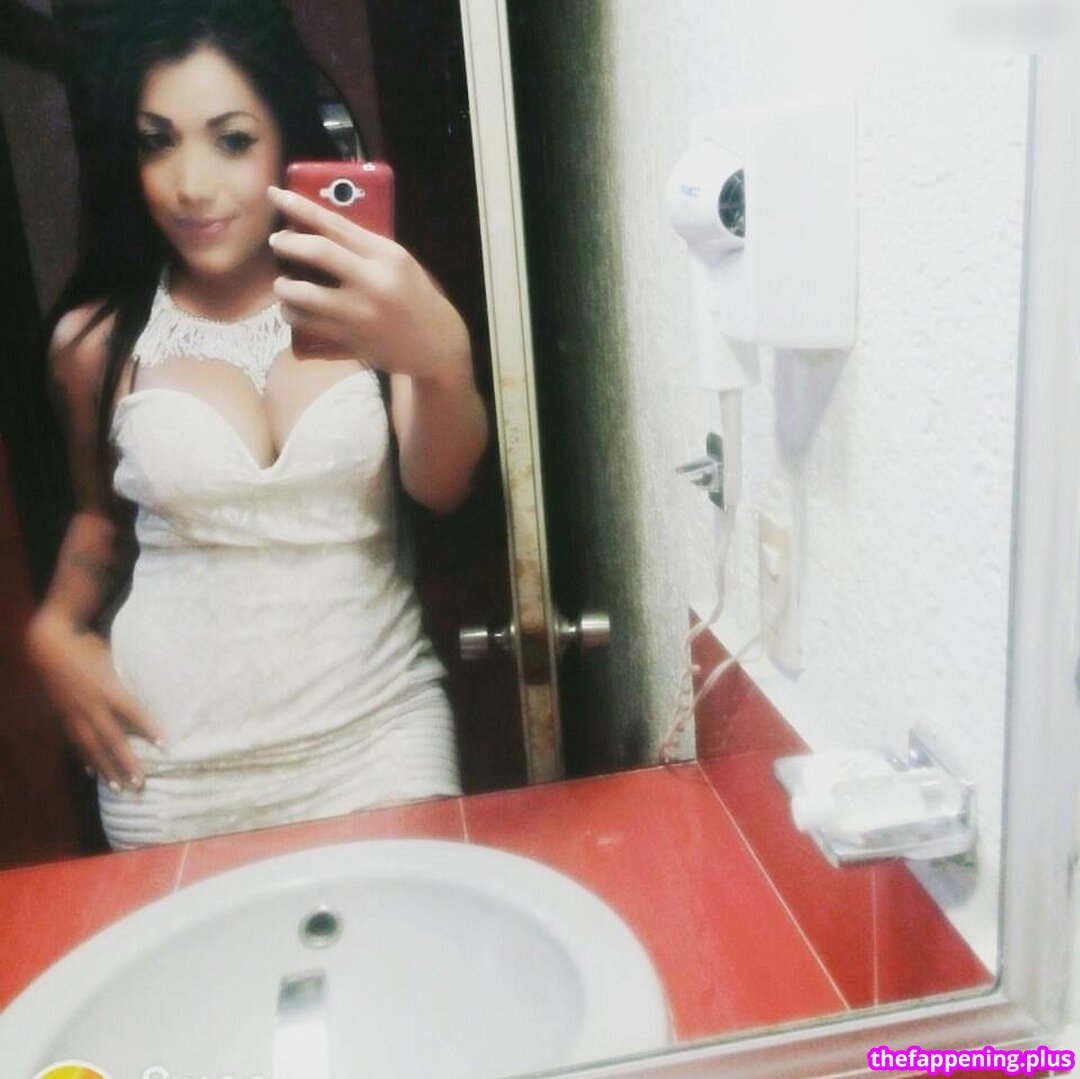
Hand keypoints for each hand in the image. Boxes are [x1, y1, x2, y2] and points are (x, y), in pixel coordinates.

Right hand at [27, 612, 164, 791]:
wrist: (49, 647)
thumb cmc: (88, 647)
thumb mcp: (113, 658)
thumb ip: (128, 675)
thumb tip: (155, 683)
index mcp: (108, 688)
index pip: (134, 712)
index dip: (149, 729)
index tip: (165, 746)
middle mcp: (92, 706)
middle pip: (112, 740)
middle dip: (126, 762)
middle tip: (139, 783)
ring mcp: (75, 715)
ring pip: (92, 748)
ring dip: (106, 769)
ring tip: (118, 788)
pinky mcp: (63, 718)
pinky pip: (75, 743)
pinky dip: (84, 759)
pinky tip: (91, 773)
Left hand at [266, 185, 471, 387]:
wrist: (434, 345)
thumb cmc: (414, 297)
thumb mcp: (398, 264)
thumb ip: (364, 247)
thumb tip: (316, 226)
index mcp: (387, 256)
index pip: (336, 224)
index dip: (301, 207)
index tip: (276, 194)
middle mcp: (373, 282)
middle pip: (318, 252)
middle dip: (287, 243)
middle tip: (276, 242)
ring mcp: (360, 313)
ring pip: (303, 294)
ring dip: (284, 286)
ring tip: (283, 285)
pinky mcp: (350, 338)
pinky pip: (306, 323)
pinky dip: (292, 313)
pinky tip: (293, 310)